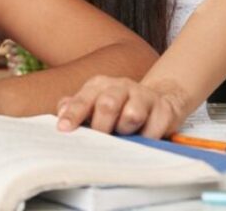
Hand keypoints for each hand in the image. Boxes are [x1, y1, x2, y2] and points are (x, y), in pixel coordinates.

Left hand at [56, 76, 189, 137]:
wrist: (157, 99)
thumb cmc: (117, 106)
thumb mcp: (93, 103)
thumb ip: (74, 108)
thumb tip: (61, 114)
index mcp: (99, 85)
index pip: (83, 100)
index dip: (73, 115)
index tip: (64, 129)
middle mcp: (121, 86)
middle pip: (107, 104)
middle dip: (101, 126)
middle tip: (100, 139)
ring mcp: (144, 96)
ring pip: (132, 114)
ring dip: (125, 130)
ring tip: (124, 134)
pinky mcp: (164, 109)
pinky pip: (154, 129)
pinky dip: (146, 137)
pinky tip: (144, 137)